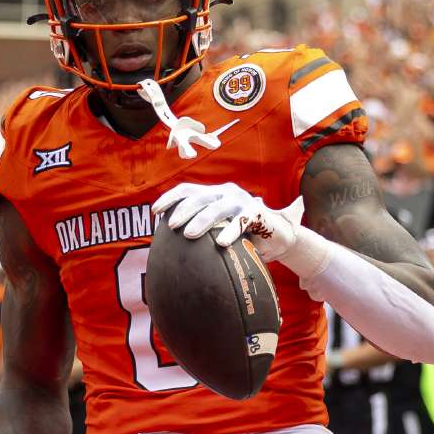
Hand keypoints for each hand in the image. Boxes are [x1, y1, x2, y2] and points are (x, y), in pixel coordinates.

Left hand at [152, 182, 302, 259]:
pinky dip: (230, 232)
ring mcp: (242, 201)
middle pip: (199, 197)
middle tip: (172, 226)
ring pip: (217, 208)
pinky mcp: (257, 213)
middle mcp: (226, 192)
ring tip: (188, 234)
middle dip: (182, 210)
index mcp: (214, 193)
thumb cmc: (242, 234)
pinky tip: (221, 243)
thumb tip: (171, 240)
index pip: (187, 190)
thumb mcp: (218, 228)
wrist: (277, 236)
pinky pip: (241, 221)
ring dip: (201, 220)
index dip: (170, 198)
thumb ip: (200, 227)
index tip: (155, 211)